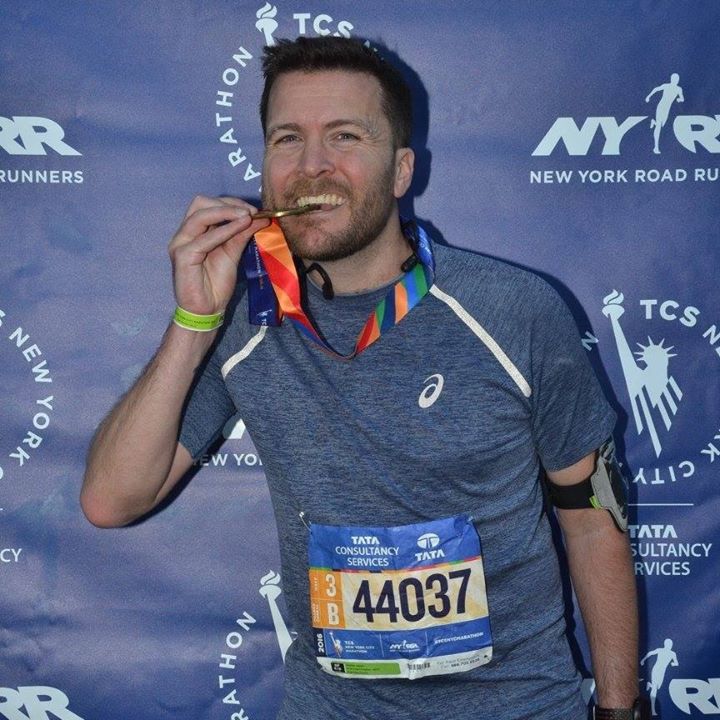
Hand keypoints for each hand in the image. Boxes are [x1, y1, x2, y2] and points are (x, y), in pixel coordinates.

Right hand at [168, 195, 269, 314]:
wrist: (206, 310)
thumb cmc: (216, 284)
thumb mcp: (232, 253)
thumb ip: (241, 234)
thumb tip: (260, 217)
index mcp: (193, 231)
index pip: (207, 204)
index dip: (230, 203)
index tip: (253, 209)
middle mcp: (183, 234)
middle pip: (200, 203)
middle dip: (227, 204)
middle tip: (250, 211)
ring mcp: (180, 243)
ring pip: (201, 215)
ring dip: (227, 213)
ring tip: (248, 216)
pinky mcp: (183, 256)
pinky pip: (204, 238)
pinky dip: (224, 230)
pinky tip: (240, 227)